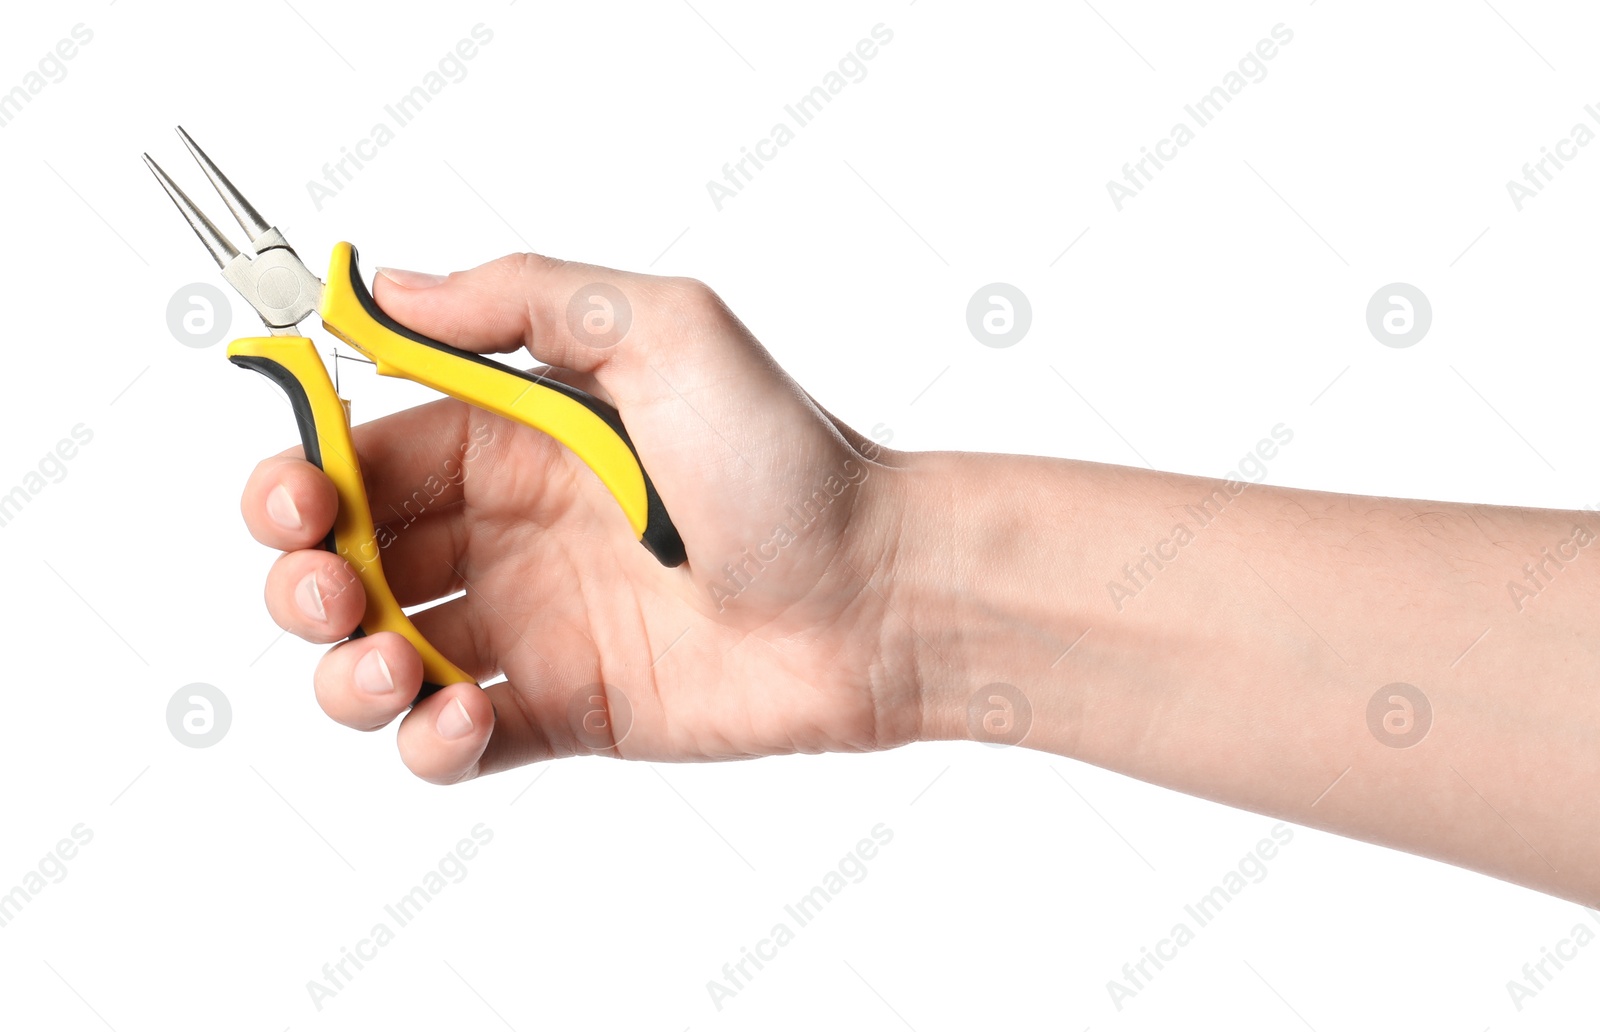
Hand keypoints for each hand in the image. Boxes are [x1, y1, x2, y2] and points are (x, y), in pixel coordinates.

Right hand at [240, 254, 917, 783]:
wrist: (878, 594)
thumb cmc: (786, 459)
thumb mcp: (663, 332)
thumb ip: (526, 299)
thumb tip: (388, 286)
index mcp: (515, 439)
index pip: (366, 455)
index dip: (303, 476)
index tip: (295, 495)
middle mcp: (510, 533)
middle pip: (349, 559)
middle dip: (301, 578)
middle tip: (328, 587)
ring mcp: (533, 628)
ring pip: (378, 657)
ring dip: (343, 670)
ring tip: (389, 664)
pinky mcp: (564, 712)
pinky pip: (452, 741)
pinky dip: (424, 741)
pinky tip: (463, 717)